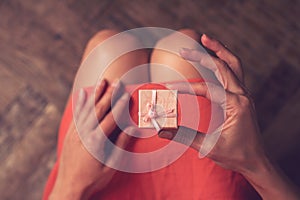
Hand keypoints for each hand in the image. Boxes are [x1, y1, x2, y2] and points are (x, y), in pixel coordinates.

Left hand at [49, 79, 134, 199]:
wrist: (69, 188)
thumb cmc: (92, 179)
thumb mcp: (111, 166)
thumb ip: (121, 145)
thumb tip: (131, 128)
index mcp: (96, 142)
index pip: (111, 118)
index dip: (119, 106)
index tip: (126, 94)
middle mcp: (84, 134)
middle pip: (99, 109)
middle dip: (109, 94)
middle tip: (117, 82)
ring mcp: (75, 133)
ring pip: (87, 109)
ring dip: (96, 94)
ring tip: (103, 81)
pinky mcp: (70, 134)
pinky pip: (77, 115)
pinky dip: (81, 103)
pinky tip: (84, 93)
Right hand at [159, 34, 299, 198]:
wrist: (256, 161)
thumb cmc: (236, 155)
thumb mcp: (209, 147)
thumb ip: (184, 136)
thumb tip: (161, 131)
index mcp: (236, 105)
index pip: (207, 88)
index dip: (186, 88)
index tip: (169, 88)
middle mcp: (242, 96)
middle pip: (223, 66)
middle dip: (202, 56)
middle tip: (183, 50)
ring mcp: (244, 95)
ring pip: (233, 64)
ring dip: (219, 50)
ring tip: (205, 39)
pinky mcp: (242, 97)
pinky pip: (234, 73)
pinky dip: (224, 62)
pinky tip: (214, 58)